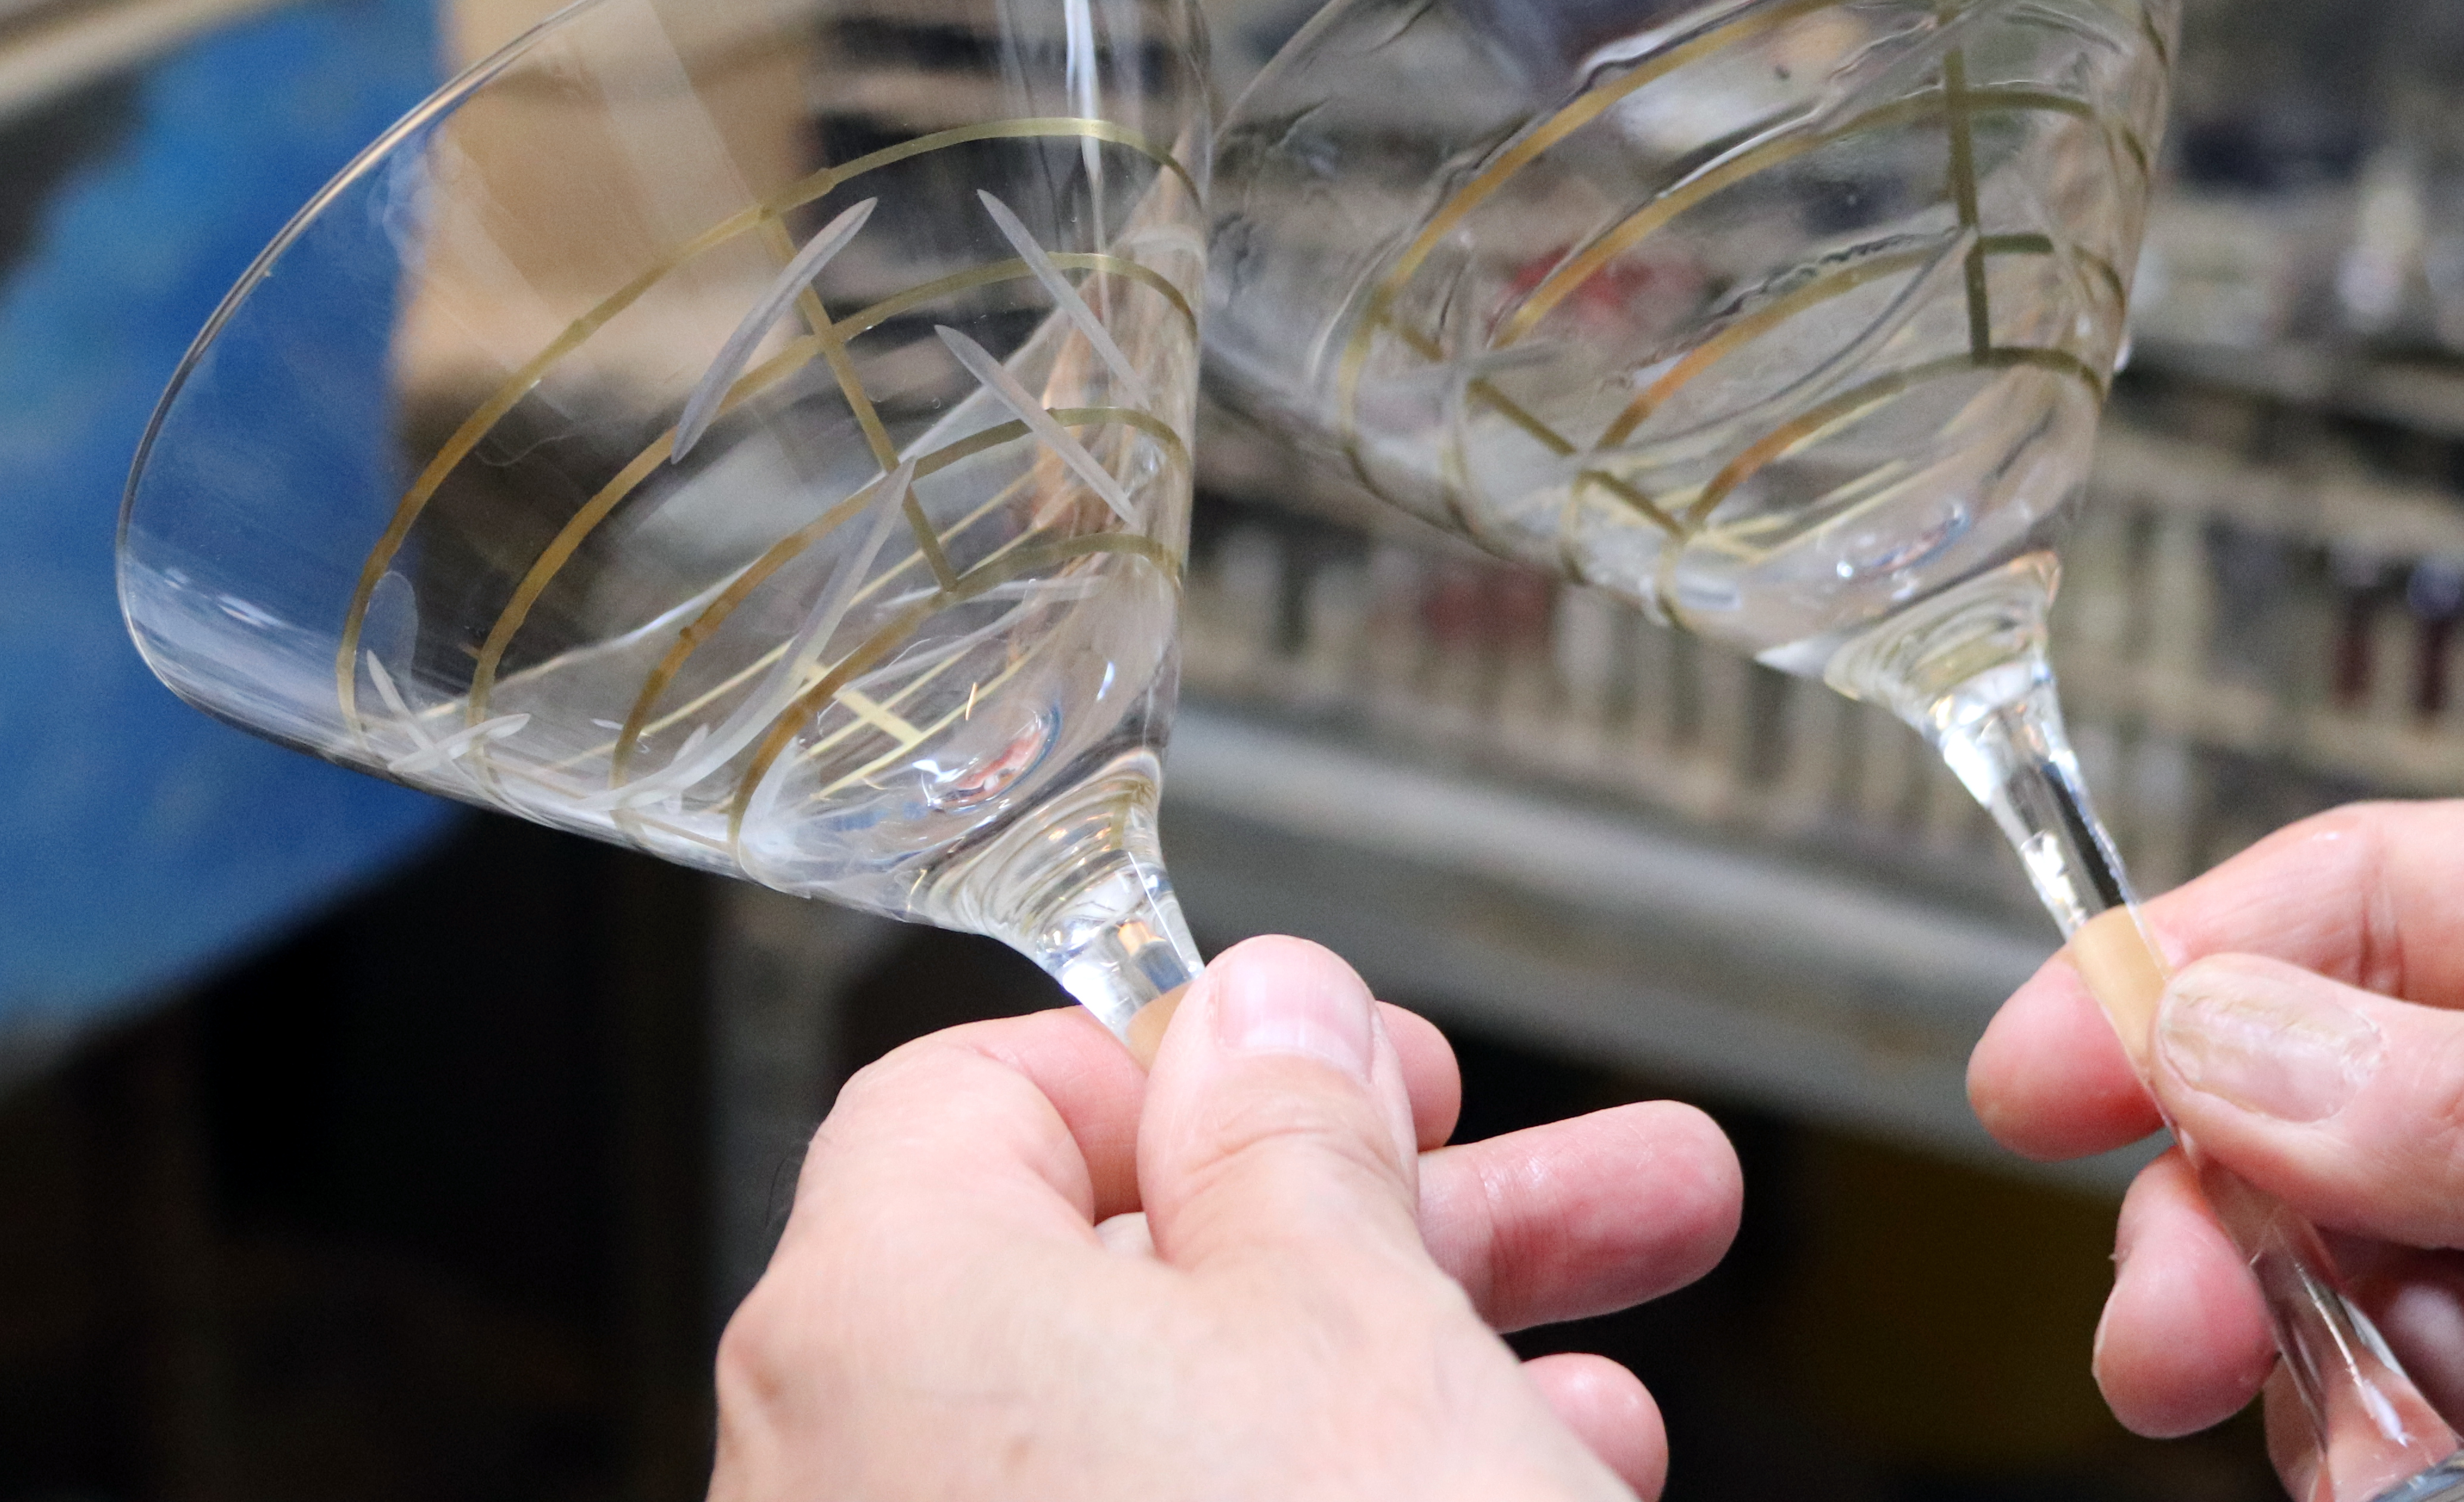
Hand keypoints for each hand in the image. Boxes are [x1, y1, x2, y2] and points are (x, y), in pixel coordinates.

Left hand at [713, 934, 1742, 1501]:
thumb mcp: (1359, 1326)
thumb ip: (1295, 1133)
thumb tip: (1260, 1010)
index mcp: (881, 1320)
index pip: (980, 1098)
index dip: (1194, 1061)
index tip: (1367, 1071)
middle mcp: (850, 1481)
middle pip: (1126, 1273)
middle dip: (1393, 1215)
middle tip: (1575, 1177)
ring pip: (1178, 1443)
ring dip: (1411, 1371)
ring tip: (1612, 1362)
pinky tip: (1538, 1496)